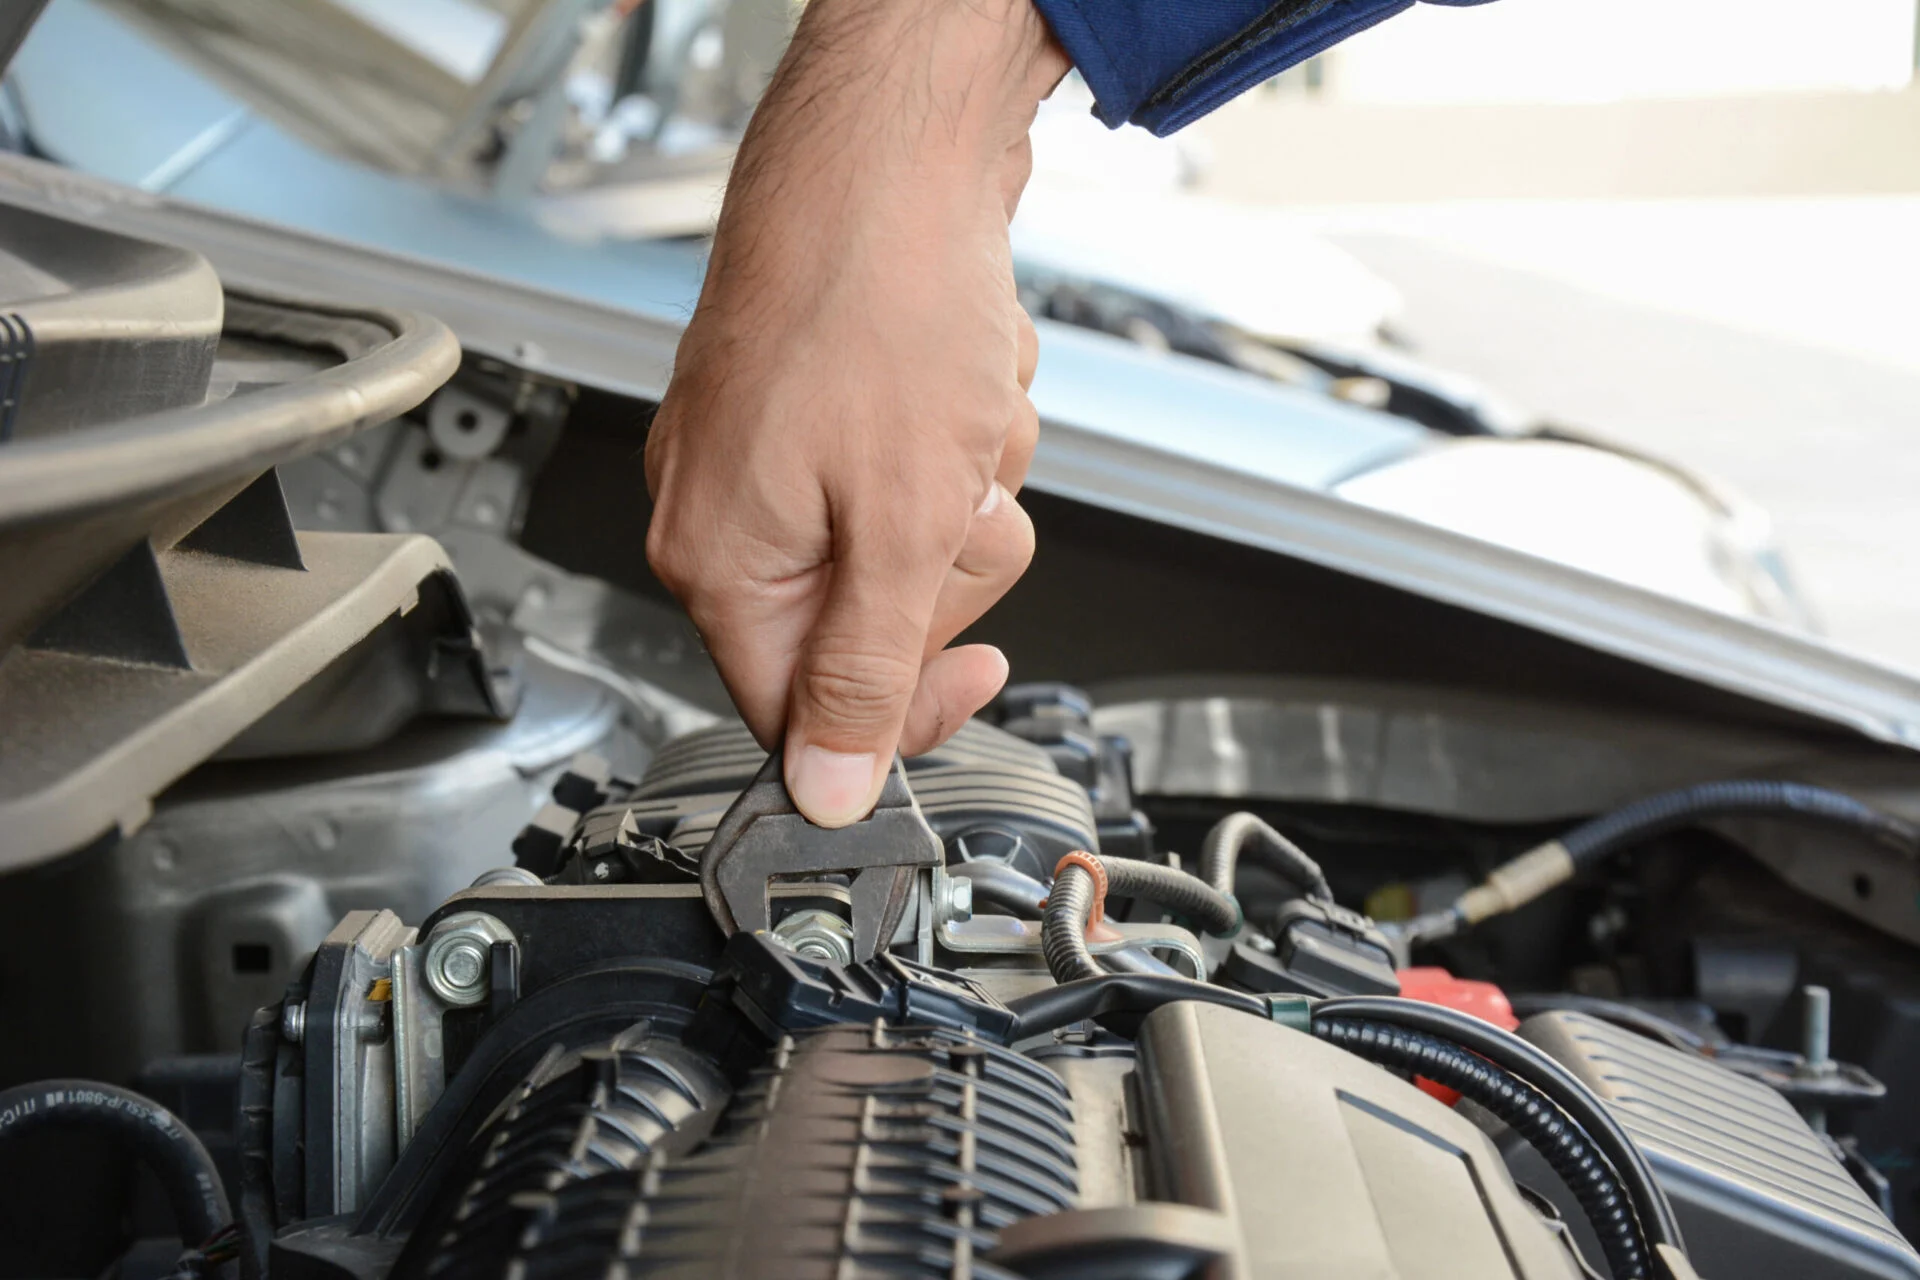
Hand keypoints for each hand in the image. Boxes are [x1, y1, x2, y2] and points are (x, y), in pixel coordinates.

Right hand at [645, 0, 1066, 825]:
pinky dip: (955, 431)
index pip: (795, 713)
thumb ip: (865, 673)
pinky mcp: (818, 401)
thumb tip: (830, 789)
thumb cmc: (879, 299)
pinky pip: (911, 468)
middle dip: (944, 560)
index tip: (976, 671)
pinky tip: (954, 373)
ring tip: (955, 411)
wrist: (895, 147)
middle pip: (865, 625)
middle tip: (956, 490)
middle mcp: (723, 508)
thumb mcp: (900, 526)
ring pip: (905, 542)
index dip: (900, 710)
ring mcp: (770, 450)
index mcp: (717, 559)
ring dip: (963, 485)